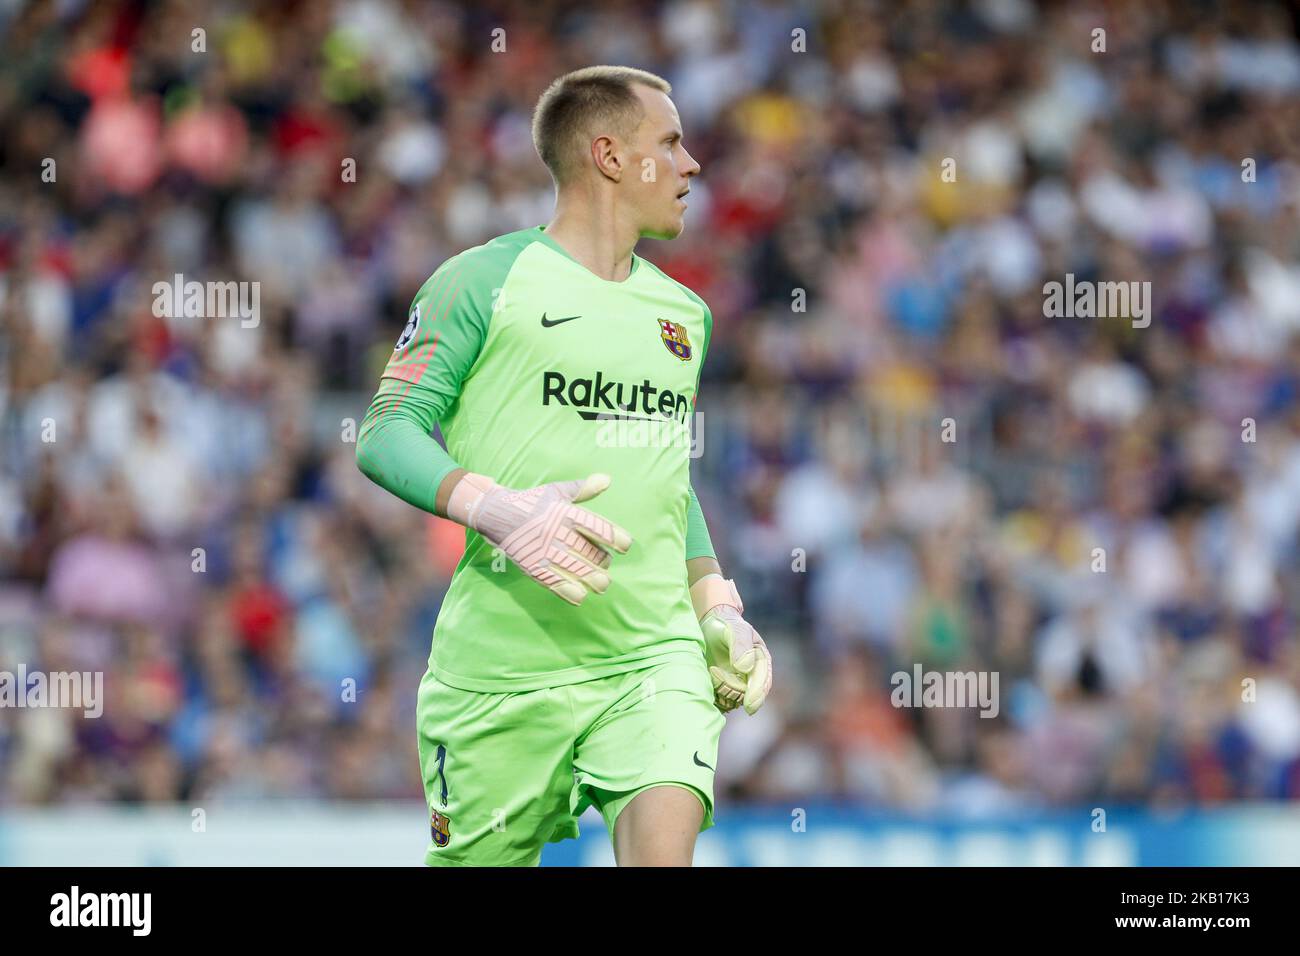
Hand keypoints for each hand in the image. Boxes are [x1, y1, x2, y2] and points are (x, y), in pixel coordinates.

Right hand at [451, 472, 632, 604]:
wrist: (496, 512)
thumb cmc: (531, 501)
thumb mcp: (556, 491)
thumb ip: (583, 489)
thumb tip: (607, 479)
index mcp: (565, 513)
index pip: (596, 526)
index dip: (614, 538)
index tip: (625, 546)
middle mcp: (556, 532)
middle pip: (588, 553)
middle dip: (602, 562)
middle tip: (605, 565)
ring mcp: (543, 550)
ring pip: (574, 570)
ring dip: (591, 579)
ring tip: (601, 583)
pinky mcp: (531, 565)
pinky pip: (552, 581)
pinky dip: (568, 591)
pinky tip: (580, 596)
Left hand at [692, 577, 772, 714]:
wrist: (710, 626)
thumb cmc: (726, 625)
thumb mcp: (736, 630)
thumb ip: (741, 645)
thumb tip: (745, 668)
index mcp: (761, 663)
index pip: (762, 685)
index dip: (757, 696)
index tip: (749, 706)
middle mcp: (751, 677)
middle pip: (745, 696)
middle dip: (732, 690)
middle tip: (715, 673)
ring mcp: (736, 684)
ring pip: (732, 701)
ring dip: (721, 694)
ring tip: (711, 674)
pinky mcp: (722, 688)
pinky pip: (719, 701)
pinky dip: (713, 696)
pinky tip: (707, 681)